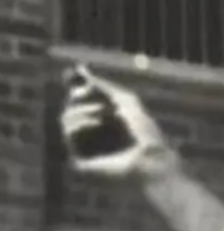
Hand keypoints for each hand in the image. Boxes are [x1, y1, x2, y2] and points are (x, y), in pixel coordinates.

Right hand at [58, 64, 179, 181]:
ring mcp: (87, 150)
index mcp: (110, 124)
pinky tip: (96, 124)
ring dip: (83, 109)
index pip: (84, 102)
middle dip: (80, 96)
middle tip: (88, 91)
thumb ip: (103, 86)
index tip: (71, 73)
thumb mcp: (126, 101)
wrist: (150, 160)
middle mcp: (96, 138)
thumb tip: (79, 69)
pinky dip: (81, 122)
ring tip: (103, 111)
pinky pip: (68, 133)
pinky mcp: (79, 161)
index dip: (76, 87)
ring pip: (67, 119)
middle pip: (72, 107)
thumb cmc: (146, 133)